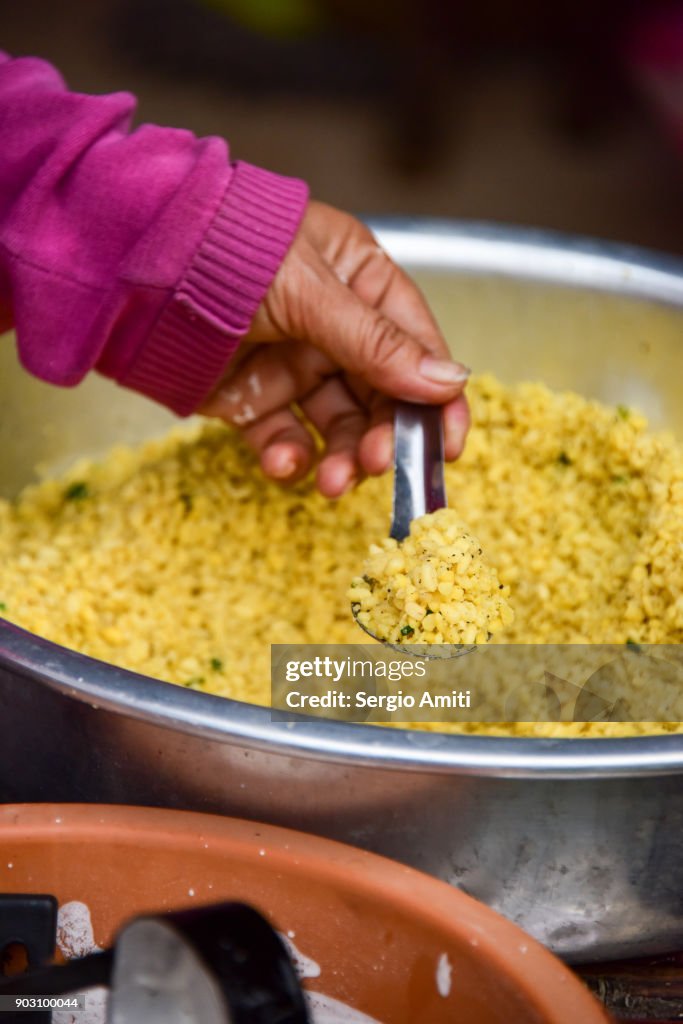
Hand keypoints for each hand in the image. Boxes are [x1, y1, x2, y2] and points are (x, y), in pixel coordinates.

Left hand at [200, 200, 469, 497]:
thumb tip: (449, 382)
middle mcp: (335, 326)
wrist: (132, 269)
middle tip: (376, 465)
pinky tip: (284, 464)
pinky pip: (285, 438)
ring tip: (333, 483)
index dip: (437, 398)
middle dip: (382, 436)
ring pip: (337, 425)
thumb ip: (377, 344)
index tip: (447, 447)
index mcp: (361, 281)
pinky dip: (289, 458)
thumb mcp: (311, 292)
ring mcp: (295, 364)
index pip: (416, 345)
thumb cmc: (227, 251)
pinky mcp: (255, 398)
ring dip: (342, 457)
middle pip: (381, 395)